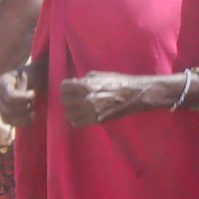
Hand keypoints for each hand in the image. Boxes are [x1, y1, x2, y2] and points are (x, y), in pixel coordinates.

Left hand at [61, 71, 176, 127]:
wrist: (134, 95)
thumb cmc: (118, 82)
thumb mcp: (100, 75)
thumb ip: (85, 80)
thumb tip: (74, 83)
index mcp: (86, 85)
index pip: (64, 87)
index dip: (67, 87)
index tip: (70, 88)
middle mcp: (85, 99)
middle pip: (64, 100)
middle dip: (69, 98)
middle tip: (75, 98)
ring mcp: (89, 111)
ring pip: (68, 114)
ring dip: (72, 110)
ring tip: (78, 108)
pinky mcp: (94, 121)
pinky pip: (76, 123)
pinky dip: (76, 120)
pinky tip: (82, 116)